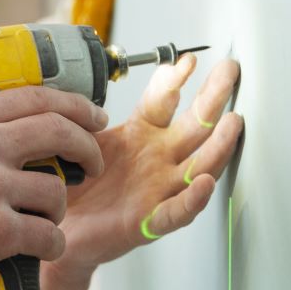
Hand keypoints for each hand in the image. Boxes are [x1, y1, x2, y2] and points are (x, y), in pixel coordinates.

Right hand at [0, 87, 107, 289]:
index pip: (35, 98)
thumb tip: (18, 128)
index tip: (92, 117)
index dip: (74, 106)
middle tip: (93, 165)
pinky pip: (48, 234)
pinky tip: (36, 250)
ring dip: (56, 211)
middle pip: (58, 132)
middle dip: (86, 149)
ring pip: (55, 190)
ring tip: (38, 222)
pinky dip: (49, 246)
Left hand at [42, 55, 242, 289]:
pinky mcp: (148, 221)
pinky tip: (203, 184)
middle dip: (213, 97)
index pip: (163, 103)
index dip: (174, 81)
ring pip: (198, 165)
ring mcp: (157, 190)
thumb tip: (89, 101)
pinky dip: (192, 199)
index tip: (185, 60)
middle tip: (230, 70)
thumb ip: (86, 122)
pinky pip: (177, 211)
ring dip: (218, 145)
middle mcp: (156, 161)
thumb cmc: (75, 189)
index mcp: (139, 137)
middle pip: (194, 126)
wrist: (58, 229)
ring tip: (232, 122)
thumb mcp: (79, 145)